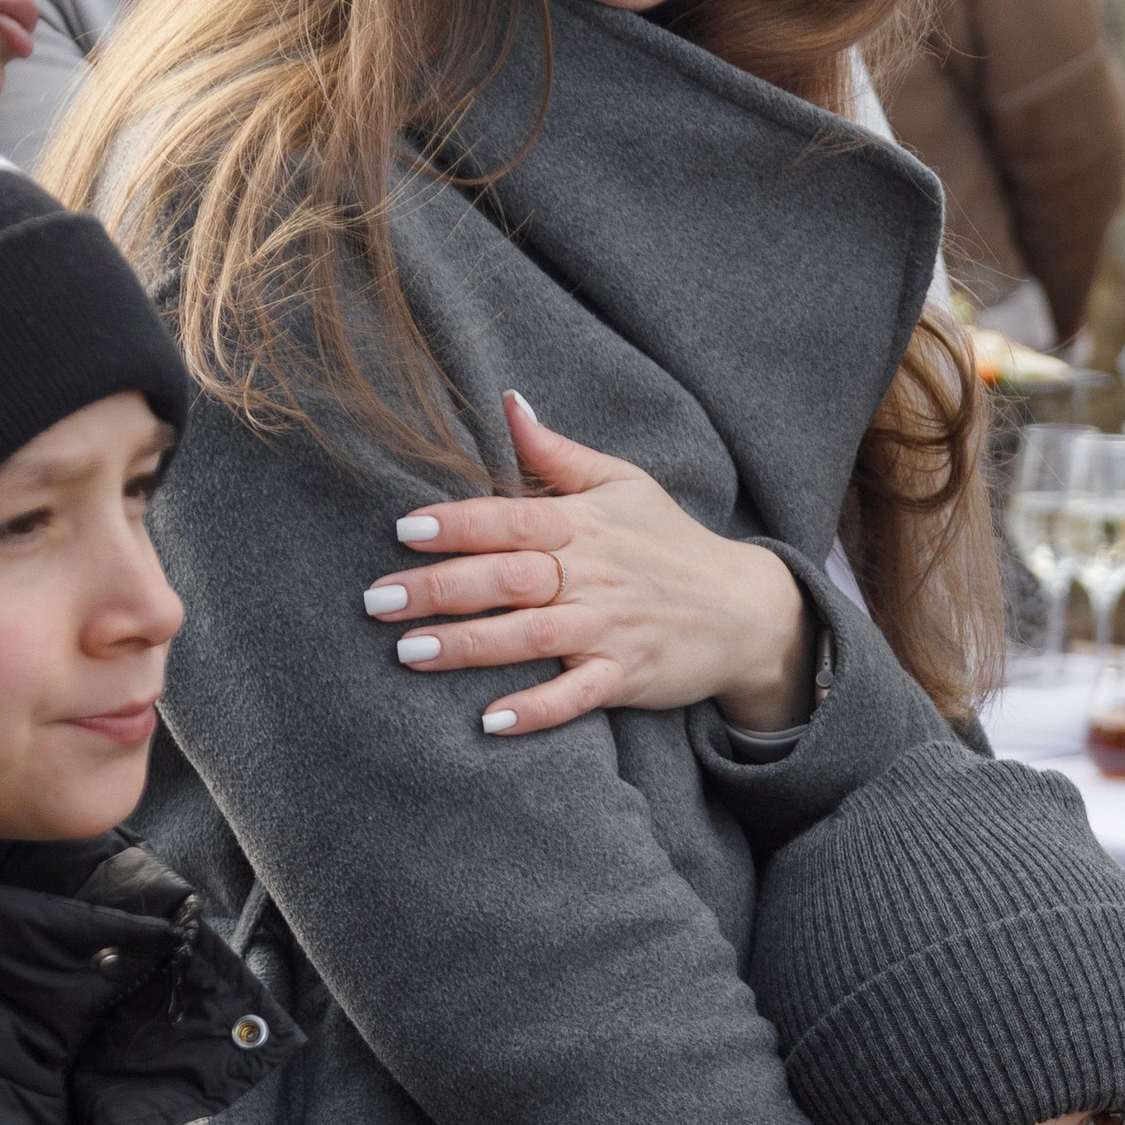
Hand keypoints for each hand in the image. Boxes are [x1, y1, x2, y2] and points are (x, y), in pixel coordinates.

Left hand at [360, 392, 815, 735]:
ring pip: (530, 636)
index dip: (457, 524)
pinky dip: (536, 709)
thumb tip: (508, 403)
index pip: (511, 519)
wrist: (747, 609)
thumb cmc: (672, 543)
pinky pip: (576, 696)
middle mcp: (594, 574)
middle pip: (508, 578)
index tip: (404, 529)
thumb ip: (558, 453)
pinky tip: (489, 721)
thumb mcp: (623, 484)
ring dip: (468, 646)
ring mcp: (611, 627)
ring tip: (408, 653)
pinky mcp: (627, 675)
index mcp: (585, 524)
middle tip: (376, 601)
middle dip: (440, 589)